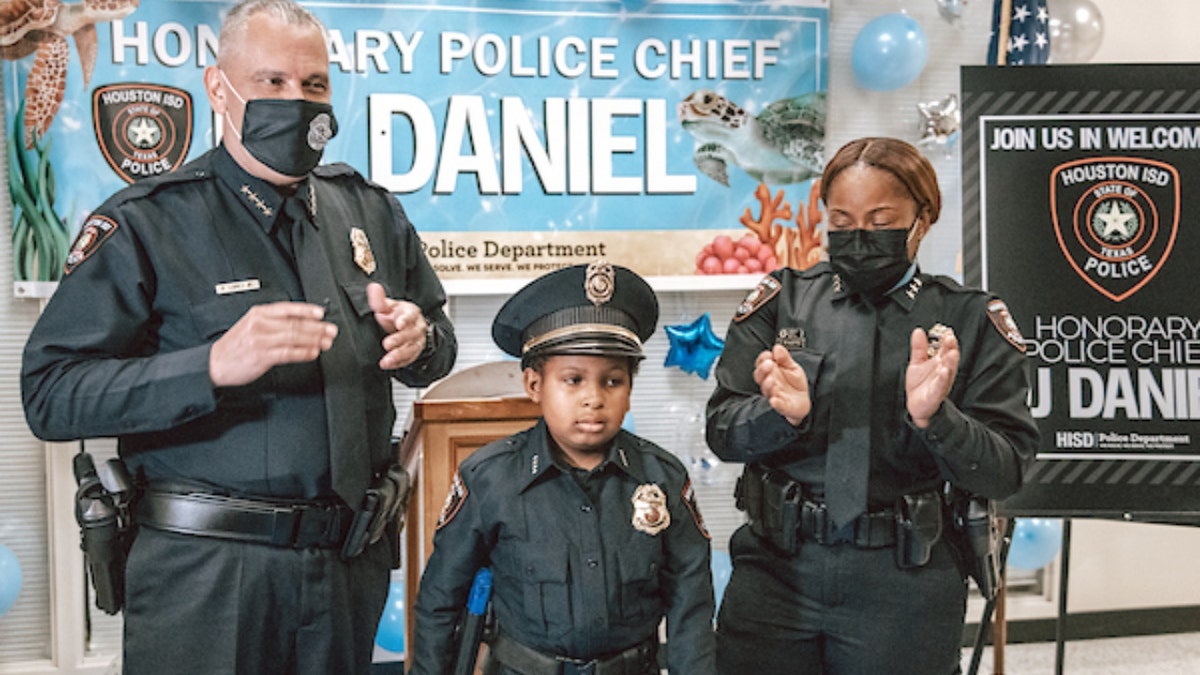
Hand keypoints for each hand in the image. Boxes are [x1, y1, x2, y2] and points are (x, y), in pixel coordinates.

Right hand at [209, 301, 336, 386]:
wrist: (214, 363)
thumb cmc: (235, 345)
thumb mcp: (251, 325)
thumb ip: (273, 322)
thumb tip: (301, 322)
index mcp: (258, 314)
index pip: (287, 308)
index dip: (306, 310)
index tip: (321, 313)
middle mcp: (260, 325)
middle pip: (294, 323)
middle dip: (317, 327)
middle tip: (331, 330)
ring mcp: (261, 340)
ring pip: (294, 337)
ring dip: (314, 340)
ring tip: (326, 342)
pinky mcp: (262, 356)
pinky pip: (288, 353)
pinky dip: (303, 353)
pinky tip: (312, 353)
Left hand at [367, 282, 427, 369]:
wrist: (402, 327)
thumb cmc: (395, 315)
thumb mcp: (387, 306)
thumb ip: (379, 299)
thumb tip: (373, 287)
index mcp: (411, 313)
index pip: (411, 315)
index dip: (406, 319)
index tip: (399, 324)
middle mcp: (417, 327)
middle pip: (411, 334)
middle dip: (399, 339)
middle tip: (387, 344)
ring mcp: (416, 341)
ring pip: (411, 349)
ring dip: (399, 355)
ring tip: (386, 360)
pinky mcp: (413, 353)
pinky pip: (408, 359)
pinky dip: (399, 363)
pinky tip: (389, 365)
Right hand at [753, 344, 810, 425]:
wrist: (803, 401)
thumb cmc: (794, 384)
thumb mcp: (792, 367)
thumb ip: (785, 358)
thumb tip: (777, 348)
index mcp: (771, 372)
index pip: (761, 364)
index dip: (762, 359)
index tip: (768, 355)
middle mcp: (770, 383)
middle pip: (760, 376)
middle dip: (762, 370)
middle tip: (768, 364)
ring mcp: (775, 394)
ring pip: (767, 390)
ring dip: (767, 385)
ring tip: (771, 379)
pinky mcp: (782, 406)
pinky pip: (777, 405)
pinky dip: (775, 403)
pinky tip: (774, 400)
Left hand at [906, 326, 958, 427]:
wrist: (916, 405)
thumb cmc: (920, 384)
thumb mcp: (917, 363)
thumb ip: (919, 348)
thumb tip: (918, 331)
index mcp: (940, 363)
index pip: (946, 349)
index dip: (947, 340)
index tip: (947, 331)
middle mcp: (943, 372)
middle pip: (949, 358)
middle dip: (951, 348)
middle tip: (950, 338)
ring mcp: (941, 383)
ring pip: (948, 372)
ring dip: (950, 363)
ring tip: (951, 353)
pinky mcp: (936, 394)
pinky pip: (940, 386)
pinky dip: (942, 379)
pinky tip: (944, 372)